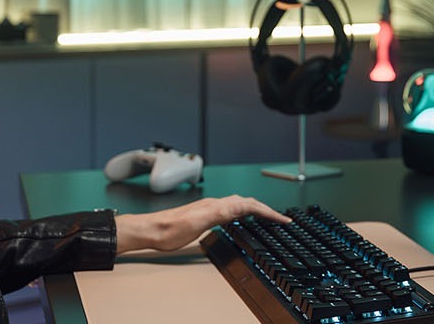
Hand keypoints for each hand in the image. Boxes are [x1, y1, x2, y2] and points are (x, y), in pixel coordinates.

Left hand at [116, 195, 288, 252]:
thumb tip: (240, 207)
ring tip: (267, 217)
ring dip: (255, 211)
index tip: (282, 219)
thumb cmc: (168, 230)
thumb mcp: (195, 224)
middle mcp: (214, 205)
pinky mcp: (204, 216)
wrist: (150, 230)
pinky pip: (230, 211)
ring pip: (239, 205)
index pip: (248, 205)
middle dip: (266, 210)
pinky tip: (239, 220)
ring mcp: (209, 209)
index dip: (268, 212)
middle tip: (280, 219)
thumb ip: (218, 214)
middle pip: (247, 203)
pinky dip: (243, 214)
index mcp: (216, 206)